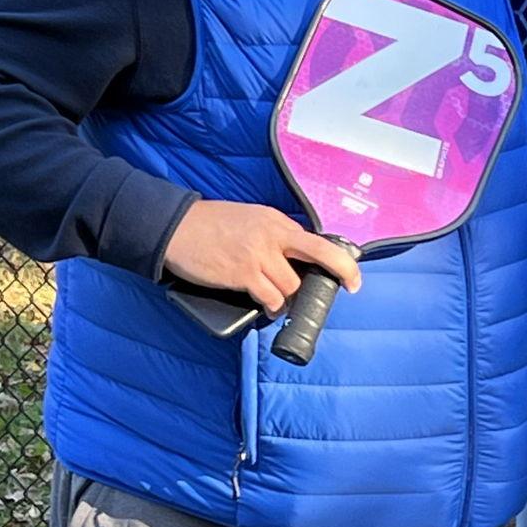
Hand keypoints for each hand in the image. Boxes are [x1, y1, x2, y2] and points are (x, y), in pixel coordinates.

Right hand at [162, 199, 360, 316]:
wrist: (175, 227)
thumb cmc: (210, 225)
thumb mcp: (250, 219)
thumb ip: (275, 235)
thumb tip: (297, 259)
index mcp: (276, 221)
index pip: (317, 241)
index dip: (338, 260)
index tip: (351, 275)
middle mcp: (273, 235)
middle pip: (321, 255)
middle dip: (341, 272)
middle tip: (349, 287)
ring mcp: (259, 254)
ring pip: (292, 286)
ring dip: (289, 298)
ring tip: (278, 300)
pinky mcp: (244, 273)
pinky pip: (271, 298)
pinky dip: (273, 307)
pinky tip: (268, 307)